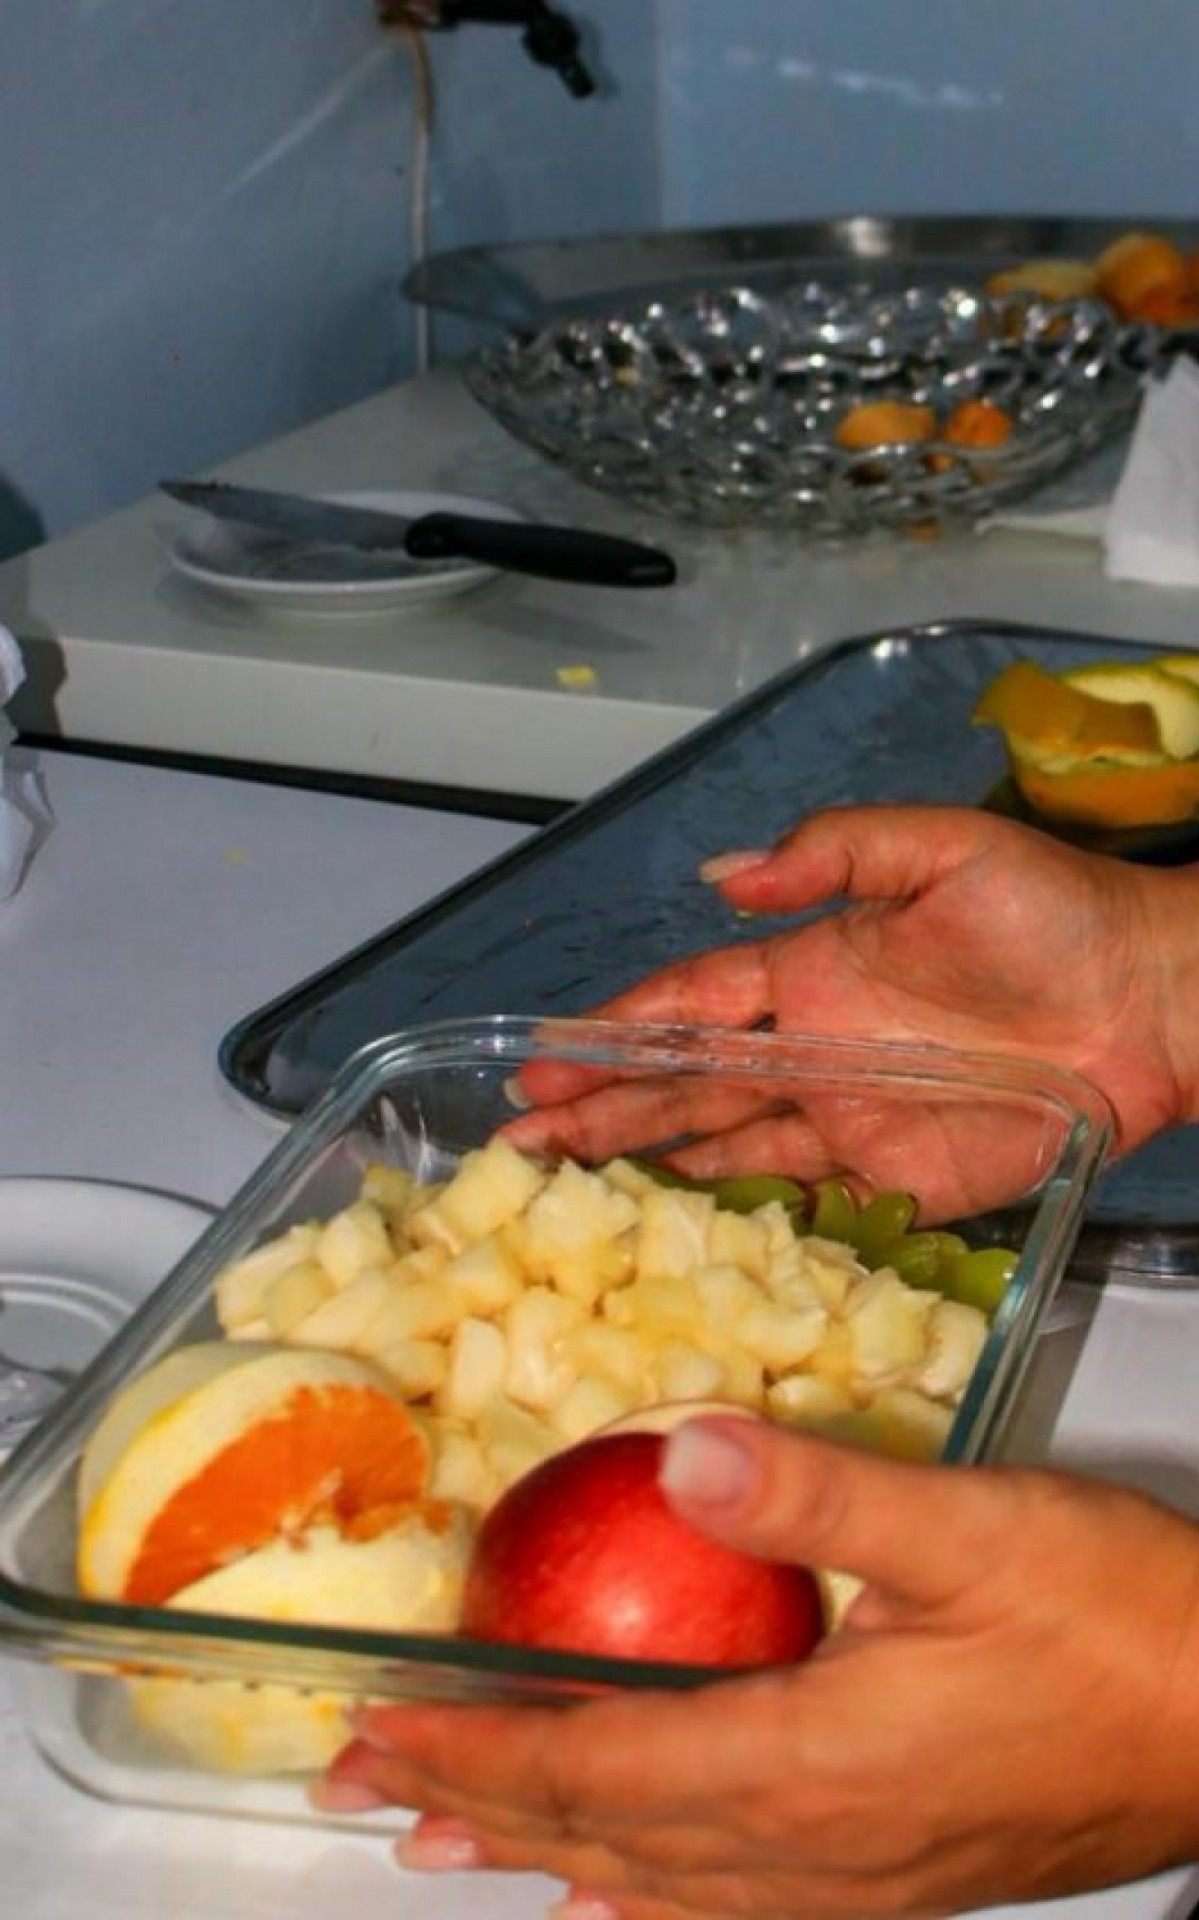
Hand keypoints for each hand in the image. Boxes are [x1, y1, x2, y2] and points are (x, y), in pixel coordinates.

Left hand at [318, 1416, 1198, 1918]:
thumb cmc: (1118, 1626)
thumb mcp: (971, 1528)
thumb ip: (819, 1494)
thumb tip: (679, 1451)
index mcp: (812, 1766)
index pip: (600, 1770)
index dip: (479, 1753)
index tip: (377, 1733)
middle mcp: (818, 1851)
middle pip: (607, 1841)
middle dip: (477, 1809)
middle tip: (365, 1790)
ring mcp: (861, 1882)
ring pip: (659, 1887)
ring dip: (542, 1857)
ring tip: (447, 1848)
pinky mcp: (902, 1879)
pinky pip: (733, 1910)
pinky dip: (645, 1898)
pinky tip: (620, 1899)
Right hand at [504, 806, 1198, 1201]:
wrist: (1148, 1001)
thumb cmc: (1049, 914)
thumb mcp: (941, 850)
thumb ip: (833, 856)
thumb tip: (723, 877)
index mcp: (809, 969)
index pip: (688, 1006)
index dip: (613, 1032)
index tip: (542, 1056)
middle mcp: (811, 1047)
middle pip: (684, 1085)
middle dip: (600, 1109)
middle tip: (520, 1138)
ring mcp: (849, 1117)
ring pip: (723, 1146)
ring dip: (644, 1162)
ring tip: (563, 1182)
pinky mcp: (897, 1178)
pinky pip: (802, 1203)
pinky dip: (737, 1218)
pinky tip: (675, 1229)